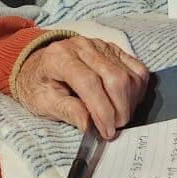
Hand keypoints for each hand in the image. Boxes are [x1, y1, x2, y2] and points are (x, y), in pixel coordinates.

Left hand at [13, 35, 148, 138]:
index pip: (89, 82)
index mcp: (60, 57)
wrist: (39, 66)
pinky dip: (137, 90)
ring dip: (129, 103)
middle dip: (119, 109)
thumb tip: (90, 126)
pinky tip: (125, 102)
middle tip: (114, 128)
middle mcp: (82, 47)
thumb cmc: (40, 86)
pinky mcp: (114, 50)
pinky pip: (137, 69)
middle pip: (114, 78)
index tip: (107, 131)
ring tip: (117, 118)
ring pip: (128, 75)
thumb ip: (67, 112)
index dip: (102, 110)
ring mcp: (101, 45)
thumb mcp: (44, 103)